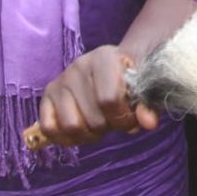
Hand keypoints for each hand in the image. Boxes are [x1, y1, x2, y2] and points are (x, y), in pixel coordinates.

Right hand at [30, 44, 155, 146]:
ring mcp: (61, 80)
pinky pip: (49, 127)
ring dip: (89, 134)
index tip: (131, 118)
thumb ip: (148, 105)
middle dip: (108, 128)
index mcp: (104, 57)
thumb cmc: (130, 79)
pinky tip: (81, 131)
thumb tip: (149, 123)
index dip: (123, 118)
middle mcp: (79, 65)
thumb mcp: (144, 88)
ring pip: (71, 125)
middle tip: (114, 121)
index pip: (110, 99)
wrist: (113, 65)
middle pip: (93, 118)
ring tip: (98, 125)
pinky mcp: (47, 94)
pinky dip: (66, 138)